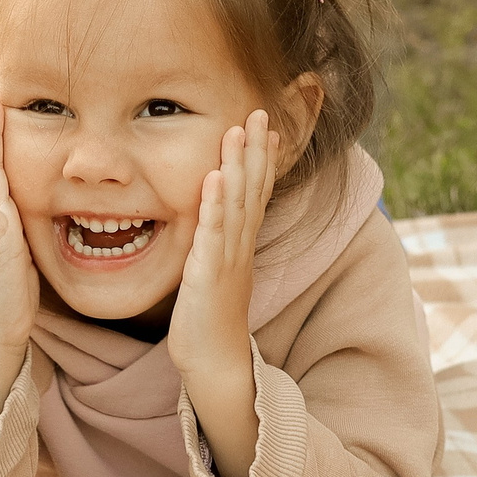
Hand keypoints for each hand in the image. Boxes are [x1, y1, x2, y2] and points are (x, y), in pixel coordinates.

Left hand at [170, 110, 275, 476]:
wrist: (214, 365)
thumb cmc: (209, 322)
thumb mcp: (215, 275)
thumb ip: (217, 247)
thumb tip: (213, 223)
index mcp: (241, 246)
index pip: (257, 193)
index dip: (263, 159)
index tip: (268, 126)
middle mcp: (240, 248)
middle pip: (254, 190)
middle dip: (257, 149)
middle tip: (262, 111)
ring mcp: (228, 260)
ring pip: (238, 204)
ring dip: (239, 165)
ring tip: (240, 129)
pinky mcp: (210, 275)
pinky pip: (214, 234)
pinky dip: (216, 204)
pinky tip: (216, 177)